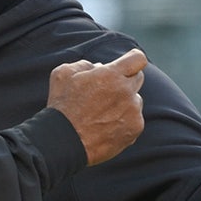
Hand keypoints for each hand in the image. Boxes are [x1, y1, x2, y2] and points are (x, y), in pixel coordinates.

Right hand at [48, 48, 146, 165]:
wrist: (64, 141)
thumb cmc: (62, 107)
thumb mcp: (63, 74)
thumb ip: (85, 64)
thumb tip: (99, 67)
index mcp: (111, 75)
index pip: (137, 59)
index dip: (133, 58)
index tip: (129, 62)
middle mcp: (127, 92)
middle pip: (138, 78)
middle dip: (124, 80)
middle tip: (106, 90)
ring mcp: (133, 112)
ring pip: (135, 100)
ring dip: (123, 102)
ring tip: (101, 114)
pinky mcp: (135, 129)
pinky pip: (135, 119)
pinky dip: (124, 121)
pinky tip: (106, 126)